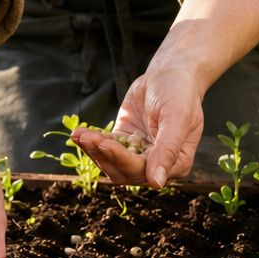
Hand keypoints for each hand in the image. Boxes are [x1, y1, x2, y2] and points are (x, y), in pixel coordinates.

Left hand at [72, 58, 204, 187]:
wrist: (170, 73)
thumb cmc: (179, 94)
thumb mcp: (177, 117)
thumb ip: (168, 149)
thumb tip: (157, 183)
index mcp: (176, 164)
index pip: (144, 171)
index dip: (123, 160)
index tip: (106, 144)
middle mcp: (157, 164)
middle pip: (124, 171)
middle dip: (103, 155)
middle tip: (87, 137)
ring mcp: (139, 154)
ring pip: (111, 163)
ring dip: (93, 150)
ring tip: (80, 134)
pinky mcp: (123, 142)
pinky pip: (105, 148)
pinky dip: (91, 142)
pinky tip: (78, 133)